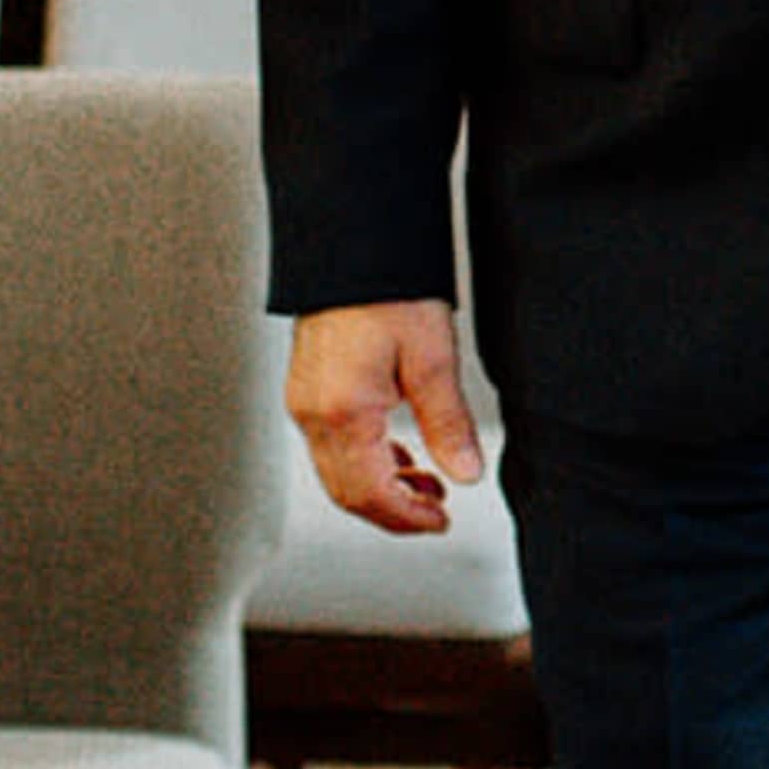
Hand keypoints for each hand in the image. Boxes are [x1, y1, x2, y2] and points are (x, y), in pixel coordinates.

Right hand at [286, 299, 483, 533]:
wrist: (352, 247)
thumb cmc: (388, 288)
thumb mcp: (433, 357)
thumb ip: (448, 422)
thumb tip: (465, 472)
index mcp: (343, 411)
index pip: (369, 493)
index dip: (407, 518)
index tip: (440, 522)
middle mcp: (312, 413)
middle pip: (347, 493)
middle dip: (393, 511)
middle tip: (436, 512)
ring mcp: (303, 402)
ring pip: (336, 474)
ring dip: (380, 489)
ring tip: (426, 485)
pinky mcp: (306, 390)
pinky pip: (330, 447)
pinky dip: (364, 463)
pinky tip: (398, 455)